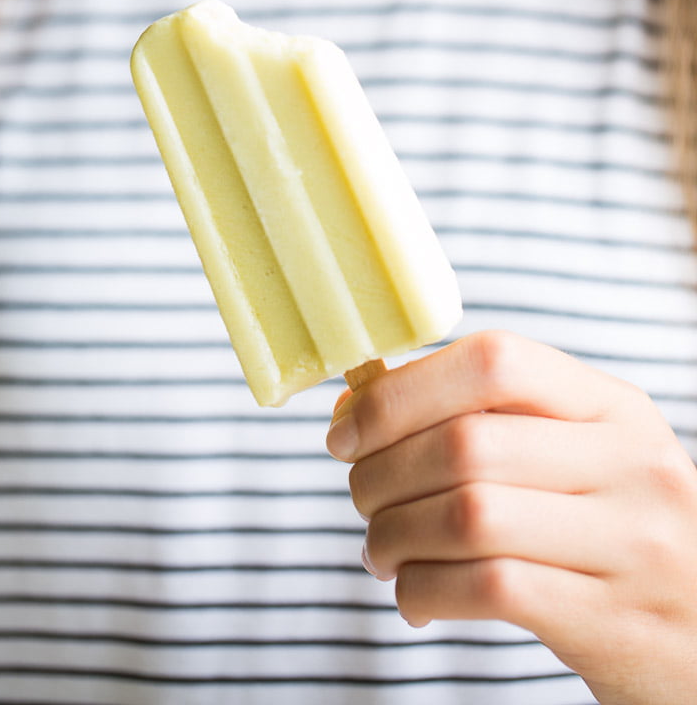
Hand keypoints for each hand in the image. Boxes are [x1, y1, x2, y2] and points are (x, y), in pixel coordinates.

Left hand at [326, 330, 696, 704]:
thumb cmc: (609, 529)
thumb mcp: (577, 455)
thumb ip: (483, 420)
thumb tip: (356, 409)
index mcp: (613, 405)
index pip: (495, 360)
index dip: (402, 390)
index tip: (348, 430)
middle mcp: (632, 463)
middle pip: (467, 443)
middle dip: (381, 473)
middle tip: (359, 498)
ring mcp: (631, 544)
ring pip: (470, 516)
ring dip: (395, 535)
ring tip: (380, 550)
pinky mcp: (613, 620)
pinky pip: (491, 589)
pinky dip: (425, 590)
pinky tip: (414, 596)